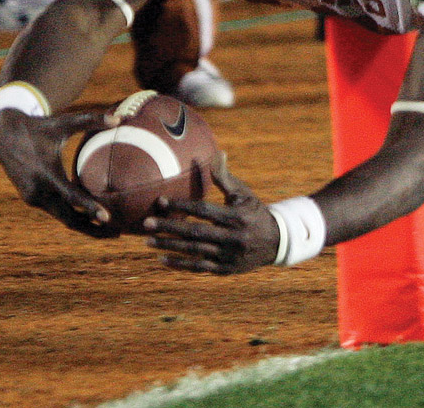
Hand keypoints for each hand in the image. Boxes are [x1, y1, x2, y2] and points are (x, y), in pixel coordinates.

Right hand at [0, 107, 120, 237]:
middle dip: (92, 229)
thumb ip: (91, 120)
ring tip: (110, 230)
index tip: (108, 218)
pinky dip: (73, 217)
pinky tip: (91, 217)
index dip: (90, 208)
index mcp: (46, 174)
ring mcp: (33, 198)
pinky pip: (56, 211)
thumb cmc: (40, 128)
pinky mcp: (32, 199)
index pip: (71, 197)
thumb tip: (121, 118)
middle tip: (118, 233)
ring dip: (84, 226)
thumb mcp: (64, 122)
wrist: (5, 137)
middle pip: (68, 219)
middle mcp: (38, 191)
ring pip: (62, 218)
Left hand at [144, 153, 279, 273]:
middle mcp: (232, 238)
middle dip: (169, 228)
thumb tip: (216, 153)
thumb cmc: (254, 212)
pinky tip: (162, 259)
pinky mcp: (225, 269)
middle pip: (195, 233)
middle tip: (146, 223)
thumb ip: (225, 178)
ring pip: (194, 252)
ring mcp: (228, 256)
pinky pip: (198, 267)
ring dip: (169, 246)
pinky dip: (180, 264)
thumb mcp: (243, 194)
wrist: (276, 242)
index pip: (204, 211)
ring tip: (148, 240)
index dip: (182, 206)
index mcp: (237, 216)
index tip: (161, 201)